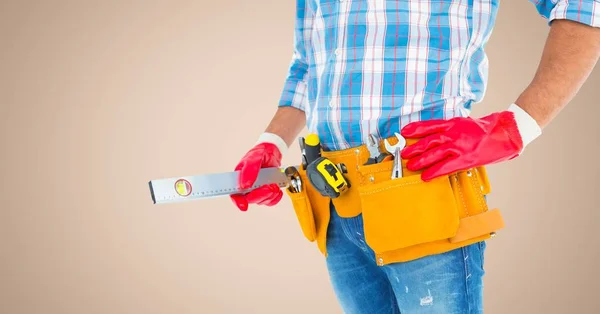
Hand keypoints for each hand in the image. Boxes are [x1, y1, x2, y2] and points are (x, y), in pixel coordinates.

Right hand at [230, 141, 283, 210]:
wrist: (271, 154)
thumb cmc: (259, 154)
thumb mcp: (254, 157)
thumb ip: (249, 169)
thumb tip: (244, 185)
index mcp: (239, 179)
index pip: (234, 194)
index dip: (237, 201)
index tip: (243, 205)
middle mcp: (246, 187)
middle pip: (249, 199)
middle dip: (260, 195)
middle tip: (268, 187)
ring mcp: (257, 191)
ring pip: (261, 201)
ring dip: (270, 195)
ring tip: (274, 184)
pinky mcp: (266, 193)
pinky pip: (270, 201)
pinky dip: (275, 197)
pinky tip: (277, 189)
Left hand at [400, 110, 526, 181]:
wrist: (506, 133)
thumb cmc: (487, 129)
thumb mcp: (465, 123)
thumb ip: (451, 129)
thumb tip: (436, 136)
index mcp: (453, 123)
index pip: (429, 125)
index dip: (415, 129)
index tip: (404, 132)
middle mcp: (454, 133)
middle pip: (428, 140)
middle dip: (414, 148)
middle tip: (404, 153)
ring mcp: (459, 145)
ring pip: (434, 153)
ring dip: (420, 160)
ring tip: (410, 166)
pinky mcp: (466, 158)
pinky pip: (446, 166)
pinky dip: (434, 172)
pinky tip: (426, 176)